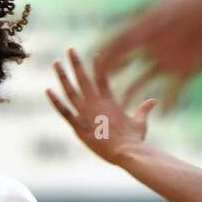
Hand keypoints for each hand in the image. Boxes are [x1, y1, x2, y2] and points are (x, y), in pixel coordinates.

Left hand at [47, 47, 156, 165]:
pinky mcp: (79, 127)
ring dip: (63, 76)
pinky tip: (47, 90)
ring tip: (56, 63)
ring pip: (71, 91)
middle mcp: (96, 104)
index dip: (98, 66)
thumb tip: (153, 100)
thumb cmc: (134, 140)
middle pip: (84, 79)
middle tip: (69, 49)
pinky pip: (65, 112)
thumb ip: (144, 109)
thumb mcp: (141, 122)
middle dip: (76, 63)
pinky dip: (56, 102)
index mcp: (110, 102)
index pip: (102, 78)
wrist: (127, 152)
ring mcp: (86, 114)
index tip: (95, 54)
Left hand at [94, 0, 201, 104]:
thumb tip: (166, 13)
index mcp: (158, 11)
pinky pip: (178, 84)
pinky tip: (165, 113)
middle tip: (95, 90)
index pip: (121, 33)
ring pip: (145, 74)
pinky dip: (171, 100)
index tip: (93, 61)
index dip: (106, 49)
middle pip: (123, 54)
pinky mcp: (199, 54)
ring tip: (123, 110)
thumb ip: (174, 8)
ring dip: (133, 93)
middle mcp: (161, 28)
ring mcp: (178, 42)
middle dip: (108, 73)